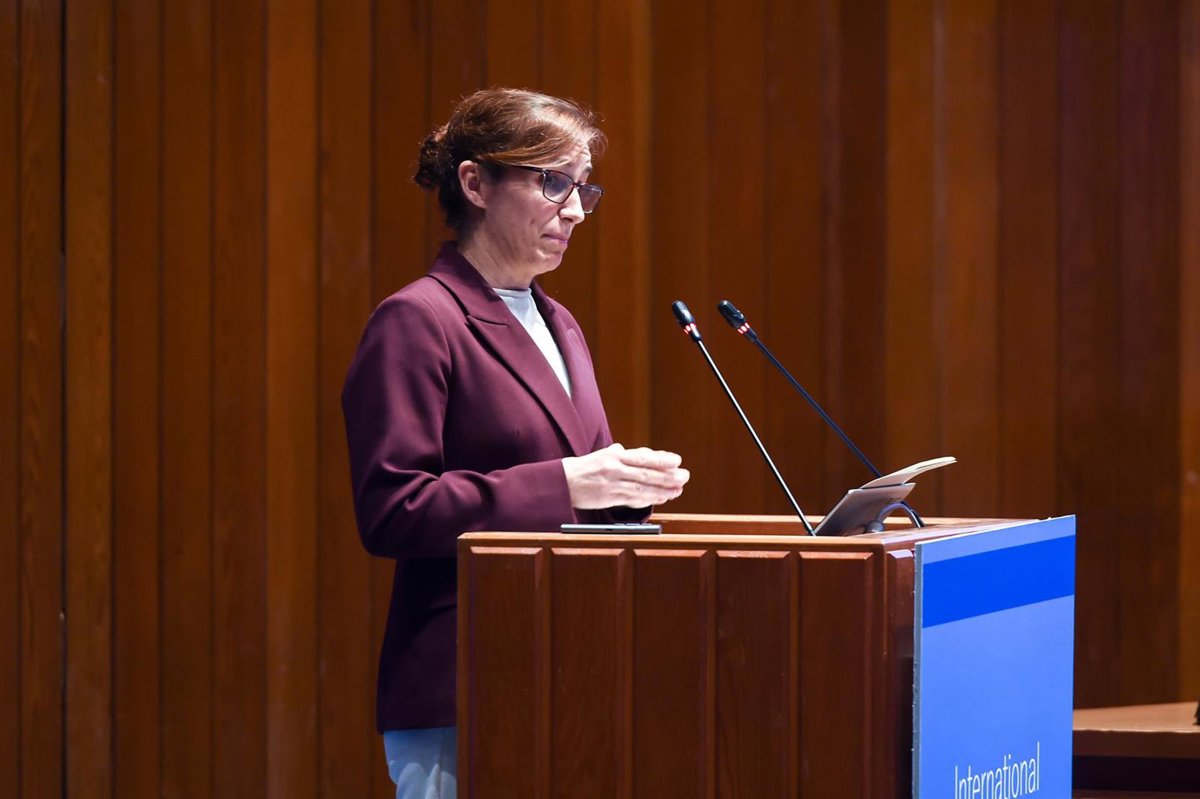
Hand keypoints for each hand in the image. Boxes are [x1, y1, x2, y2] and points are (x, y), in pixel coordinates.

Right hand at [562, 443, 689, 509]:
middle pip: (646, 472)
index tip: (677, 461)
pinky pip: (633, 499)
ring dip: (663, 489)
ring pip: (642, 487)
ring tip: (678, 490)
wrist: (562, 481)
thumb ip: (619, 455)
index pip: (642, 456)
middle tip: (684, 476)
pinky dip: (649, 499)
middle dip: (668, 475)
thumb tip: (633, 452)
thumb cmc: (583, 468)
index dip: (661, 459)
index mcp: (614, 455)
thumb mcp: (601, 456)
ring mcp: (612, 483)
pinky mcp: (608, 497)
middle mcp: (614, 468)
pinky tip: (661, 498)